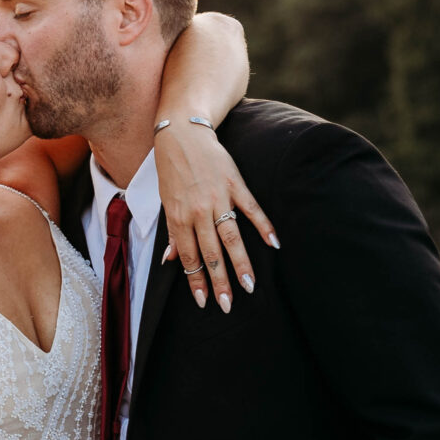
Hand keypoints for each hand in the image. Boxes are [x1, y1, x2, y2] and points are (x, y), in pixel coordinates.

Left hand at [153, 118, 277, 311]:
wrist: (182, 134)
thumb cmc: (171, 170)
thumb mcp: (166, 202)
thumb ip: (172, 232)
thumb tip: (169, 260)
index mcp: (179, 218)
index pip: (190, 258)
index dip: (197, 281)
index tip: (205, 302)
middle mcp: (198, 212)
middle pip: (211, 254)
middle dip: (219, 282)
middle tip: (228, 305)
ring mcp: (218, 199)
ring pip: (231, 238)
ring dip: (241, 264)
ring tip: (249, 286)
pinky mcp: (235, 184)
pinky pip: (252, 209)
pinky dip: (264, 226)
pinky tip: (273, 244)